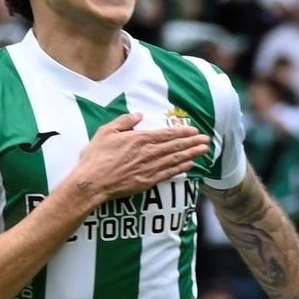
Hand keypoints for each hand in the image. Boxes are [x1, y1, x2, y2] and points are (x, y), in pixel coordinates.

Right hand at [68, 114, 210, 201]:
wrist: (92, 182)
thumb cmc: (96, 157)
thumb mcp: (106, 131)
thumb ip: (124, 121)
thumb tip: (139, 115)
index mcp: (139, 139)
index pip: (166, 134)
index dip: (182, 132)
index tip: (194, 131)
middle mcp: (148, 153)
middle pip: (175, 146)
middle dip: (192, 142)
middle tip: (206, 140)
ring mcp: (149, 168)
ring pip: (175, 159)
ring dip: (191, 154)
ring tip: (203, 150)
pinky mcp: (147, 181)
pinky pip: (168, 174)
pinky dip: (180, 169)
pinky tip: (190, 165)